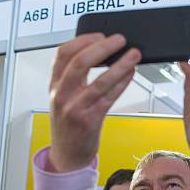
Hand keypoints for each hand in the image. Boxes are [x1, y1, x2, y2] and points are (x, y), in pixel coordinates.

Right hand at [47, 34, 140, 172]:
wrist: (68, 155)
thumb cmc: (70, 124)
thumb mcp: (64, 98)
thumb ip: (75, 78)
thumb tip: (100, 53)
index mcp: (54, 85)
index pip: (63, 53)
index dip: (83, 40)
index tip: (100, 34)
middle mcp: (62, 95)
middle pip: (80, 63)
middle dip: (103, 48)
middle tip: (120, 40)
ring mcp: (75, 108)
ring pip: (100, 80)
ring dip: (120, 65)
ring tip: (134, 55)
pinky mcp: (90, 120)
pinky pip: (110, 97)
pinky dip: (122, 83)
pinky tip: (131, 73)